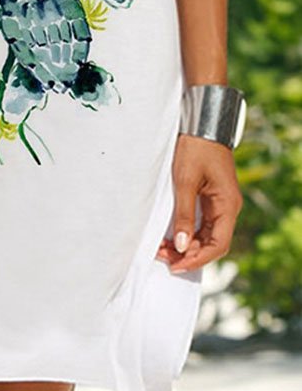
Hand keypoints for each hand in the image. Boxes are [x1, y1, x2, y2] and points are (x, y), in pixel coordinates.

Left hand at [156, 133, 242, 272]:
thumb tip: (182, 246)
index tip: (177, 265)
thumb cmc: (195, 149)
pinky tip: (171, 236)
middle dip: (188, 253)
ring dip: (187, 244)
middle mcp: (227, 207)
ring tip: (162, 249)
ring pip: (206, 234)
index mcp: (227, 205)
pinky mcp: (211, 197)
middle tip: (162, 257)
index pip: (218, 245)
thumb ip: (184, 215)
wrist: (201, 125)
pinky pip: (202, 222)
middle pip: (212, 243)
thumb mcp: (185, 182)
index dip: (198, 259)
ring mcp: (220, 203)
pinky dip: (187, 232)